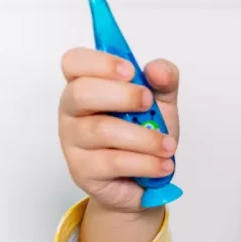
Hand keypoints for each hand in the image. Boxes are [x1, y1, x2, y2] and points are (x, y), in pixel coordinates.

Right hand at [58, 48, 180, 213]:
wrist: (146, 179)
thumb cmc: (144, 133)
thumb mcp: (160, 102)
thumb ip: (164, 81)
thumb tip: (157, 70)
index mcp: (86, 84)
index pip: (74, 62)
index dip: (100, 63)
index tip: (131, 71)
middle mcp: (72, 110)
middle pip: (81, 93)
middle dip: (123, 96)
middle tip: (149, 104)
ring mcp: (73, 141)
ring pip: (102, 130)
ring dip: (144, 138)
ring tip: (168, 146)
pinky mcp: (82, 169)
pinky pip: (113, 162)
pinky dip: (145, 163)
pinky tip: (162, 165)